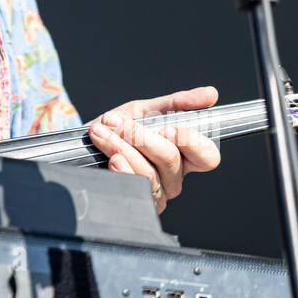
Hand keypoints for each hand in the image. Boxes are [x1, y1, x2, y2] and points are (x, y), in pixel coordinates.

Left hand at [87, 85, 221, 213]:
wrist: (86, 143)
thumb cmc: (119, 127)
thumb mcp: (146, 110)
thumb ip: (177, 103)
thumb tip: (210, 94)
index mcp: (184, 155)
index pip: (208, 157)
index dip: (192, 143)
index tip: (168, 127)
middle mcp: (174, 177)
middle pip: (170, 160)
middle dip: (140, 136)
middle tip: (115, 122)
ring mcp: (156, 193)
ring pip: (148, 173)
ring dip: (120, 147)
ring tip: (101, 132)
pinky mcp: (136, 202)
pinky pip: (133, 189)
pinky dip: (121, 170)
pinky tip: (111, 159)